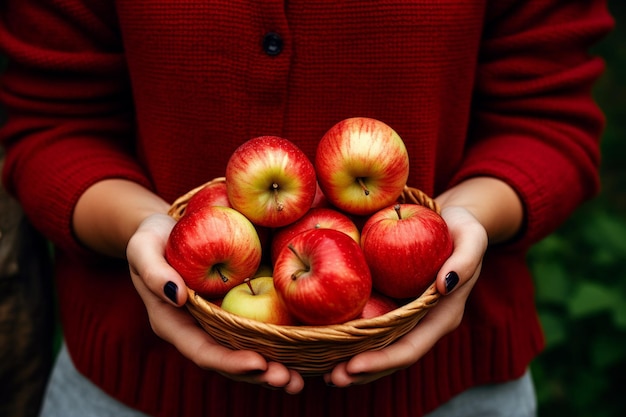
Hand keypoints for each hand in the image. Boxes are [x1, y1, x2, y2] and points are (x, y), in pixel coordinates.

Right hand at [126, 213, 304, 393]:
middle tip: (289, 380)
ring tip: (300, 379)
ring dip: (274, 367)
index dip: (229, 362)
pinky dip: (280, 342)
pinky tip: (304, 347)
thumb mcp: (143, 247)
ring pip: (247, 352)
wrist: (167, 230)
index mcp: (175, 324)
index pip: (203, 351)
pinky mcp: (237, 308)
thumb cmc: (152, 238)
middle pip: (229, 361)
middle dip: (259, 374)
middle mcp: (199, 330)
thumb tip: (176, 294)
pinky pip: (258, 329)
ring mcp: (220, 322)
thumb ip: (153, 271)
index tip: (258, 363)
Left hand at [323, 205, 487, 386]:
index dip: (383, 360)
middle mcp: (423, 322)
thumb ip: (465, 260)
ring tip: (326, 373)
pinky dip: (352, 338)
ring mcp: (407, 316)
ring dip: (354, 362)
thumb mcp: (471, 237)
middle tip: (333, 379)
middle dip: (364, 371)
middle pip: (392, 356)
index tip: (353, 365)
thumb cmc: (464, 228)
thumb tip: (445, 285)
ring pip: (380, 347)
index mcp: (443, 316)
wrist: (453, 221)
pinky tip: (328, 342)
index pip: (411, 348)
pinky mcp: (392, 303)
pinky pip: (372, 326)